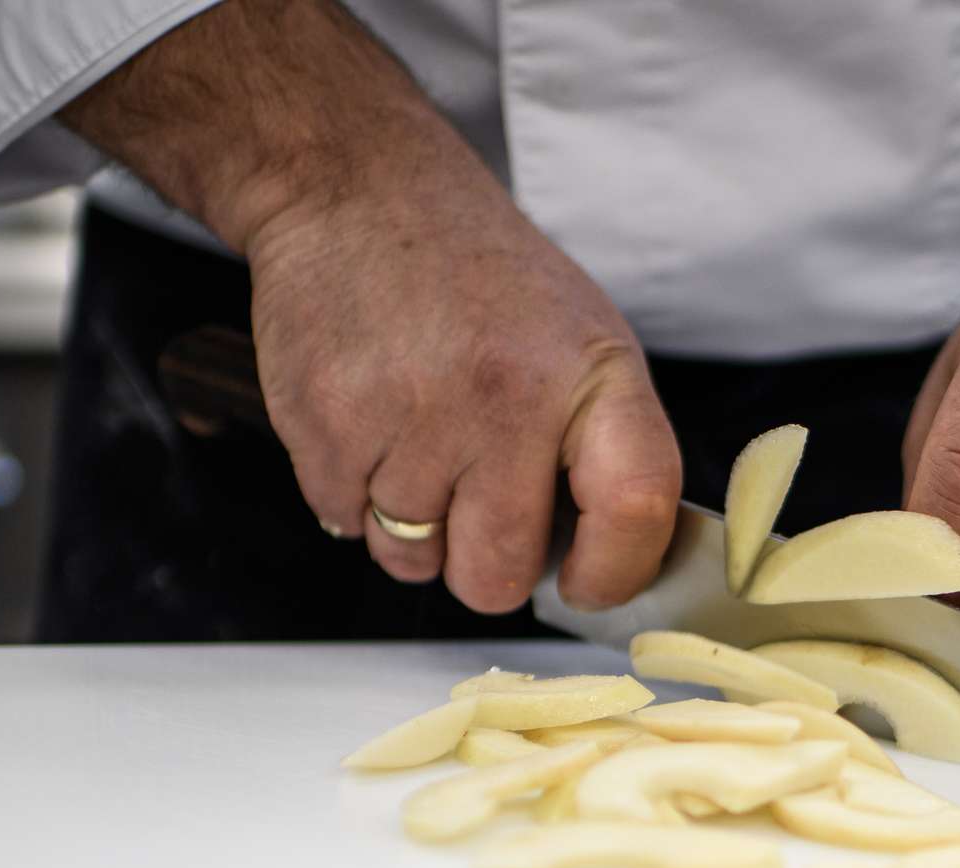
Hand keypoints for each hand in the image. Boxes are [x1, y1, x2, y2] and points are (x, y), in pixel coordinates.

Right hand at [59, 0, 680, 612]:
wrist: (359, 193)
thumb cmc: (481, 279)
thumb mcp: (583, 339)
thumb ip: (606, 450)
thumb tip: (611, 568)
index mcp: (589, 375)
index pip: (634, 509)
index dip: (615, 572)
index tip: (588, 583)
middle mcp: (505, 397)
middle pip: (498, 576)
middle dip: (486, 564)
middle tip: (479, 501)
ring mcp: (408, 416)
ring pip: (414, 564)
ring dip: (415, 529)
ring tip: (419, 441)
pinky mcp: (325, 426)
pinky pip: (346, 526)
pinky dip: (357, 497)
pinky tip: (372, 425)